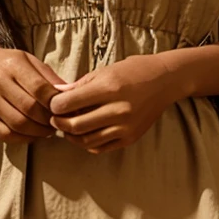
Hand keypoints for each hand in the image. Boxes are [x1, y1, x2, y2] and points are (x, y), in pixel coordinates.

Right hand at [0, 45, 64, 143]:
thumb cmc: (8, 63)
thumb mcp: (30, 60)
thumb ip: (49, 77)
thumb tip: (71, 94)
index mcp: (13, 65)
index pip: (39, 88)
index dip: (55, 102)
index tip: (65, 107)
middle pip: (29, 109)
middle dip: (48, 120)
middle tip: (59, 122)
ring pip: (17, 124)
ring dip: (38, 132)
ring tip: (48, 130)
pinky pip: (4, 134)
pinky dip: (22, 138)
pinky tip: (33, 134)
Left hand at [48, 55, 181, 152]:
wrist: (166, 80)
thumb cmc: (135, 70)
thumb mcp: (107, 70)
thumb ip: (81, 84)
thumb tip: (56, 93)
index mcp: (109, 88)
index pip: (69, 104)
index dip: (55, 105)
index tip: (52, 104)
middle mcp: (118, 109)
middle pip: (74, 125)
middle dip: (58, 123)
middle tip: (55, 118)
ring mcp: (125, 126)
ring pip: (86, 140)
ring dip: (71, 136)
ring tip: (67, 128)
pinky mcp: (130, 137)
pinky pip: (101, 147)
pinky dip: (88, 143)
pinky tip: (84, 134)